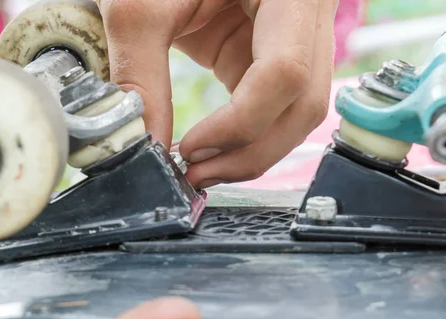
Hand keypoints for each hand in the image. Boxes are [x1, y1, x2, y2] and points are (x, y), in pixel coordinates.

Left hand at [96, 0, 338, 187]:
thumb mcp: (139, 4)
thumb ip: (139, 73)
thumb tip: (148, 145)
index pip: (286, 71)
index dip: (240, 122)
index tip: (190, 148)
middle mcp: (306, 16)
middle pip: (304, 104)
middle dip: (249, 151)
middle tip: (194, 175)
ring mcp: (295, 40)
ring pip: (296, 115)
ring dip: (250, 153)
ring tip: (199, 169)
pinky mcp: (272, 58)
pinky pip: (273, 109)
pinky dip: (241, 138)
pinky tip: (208, 151)